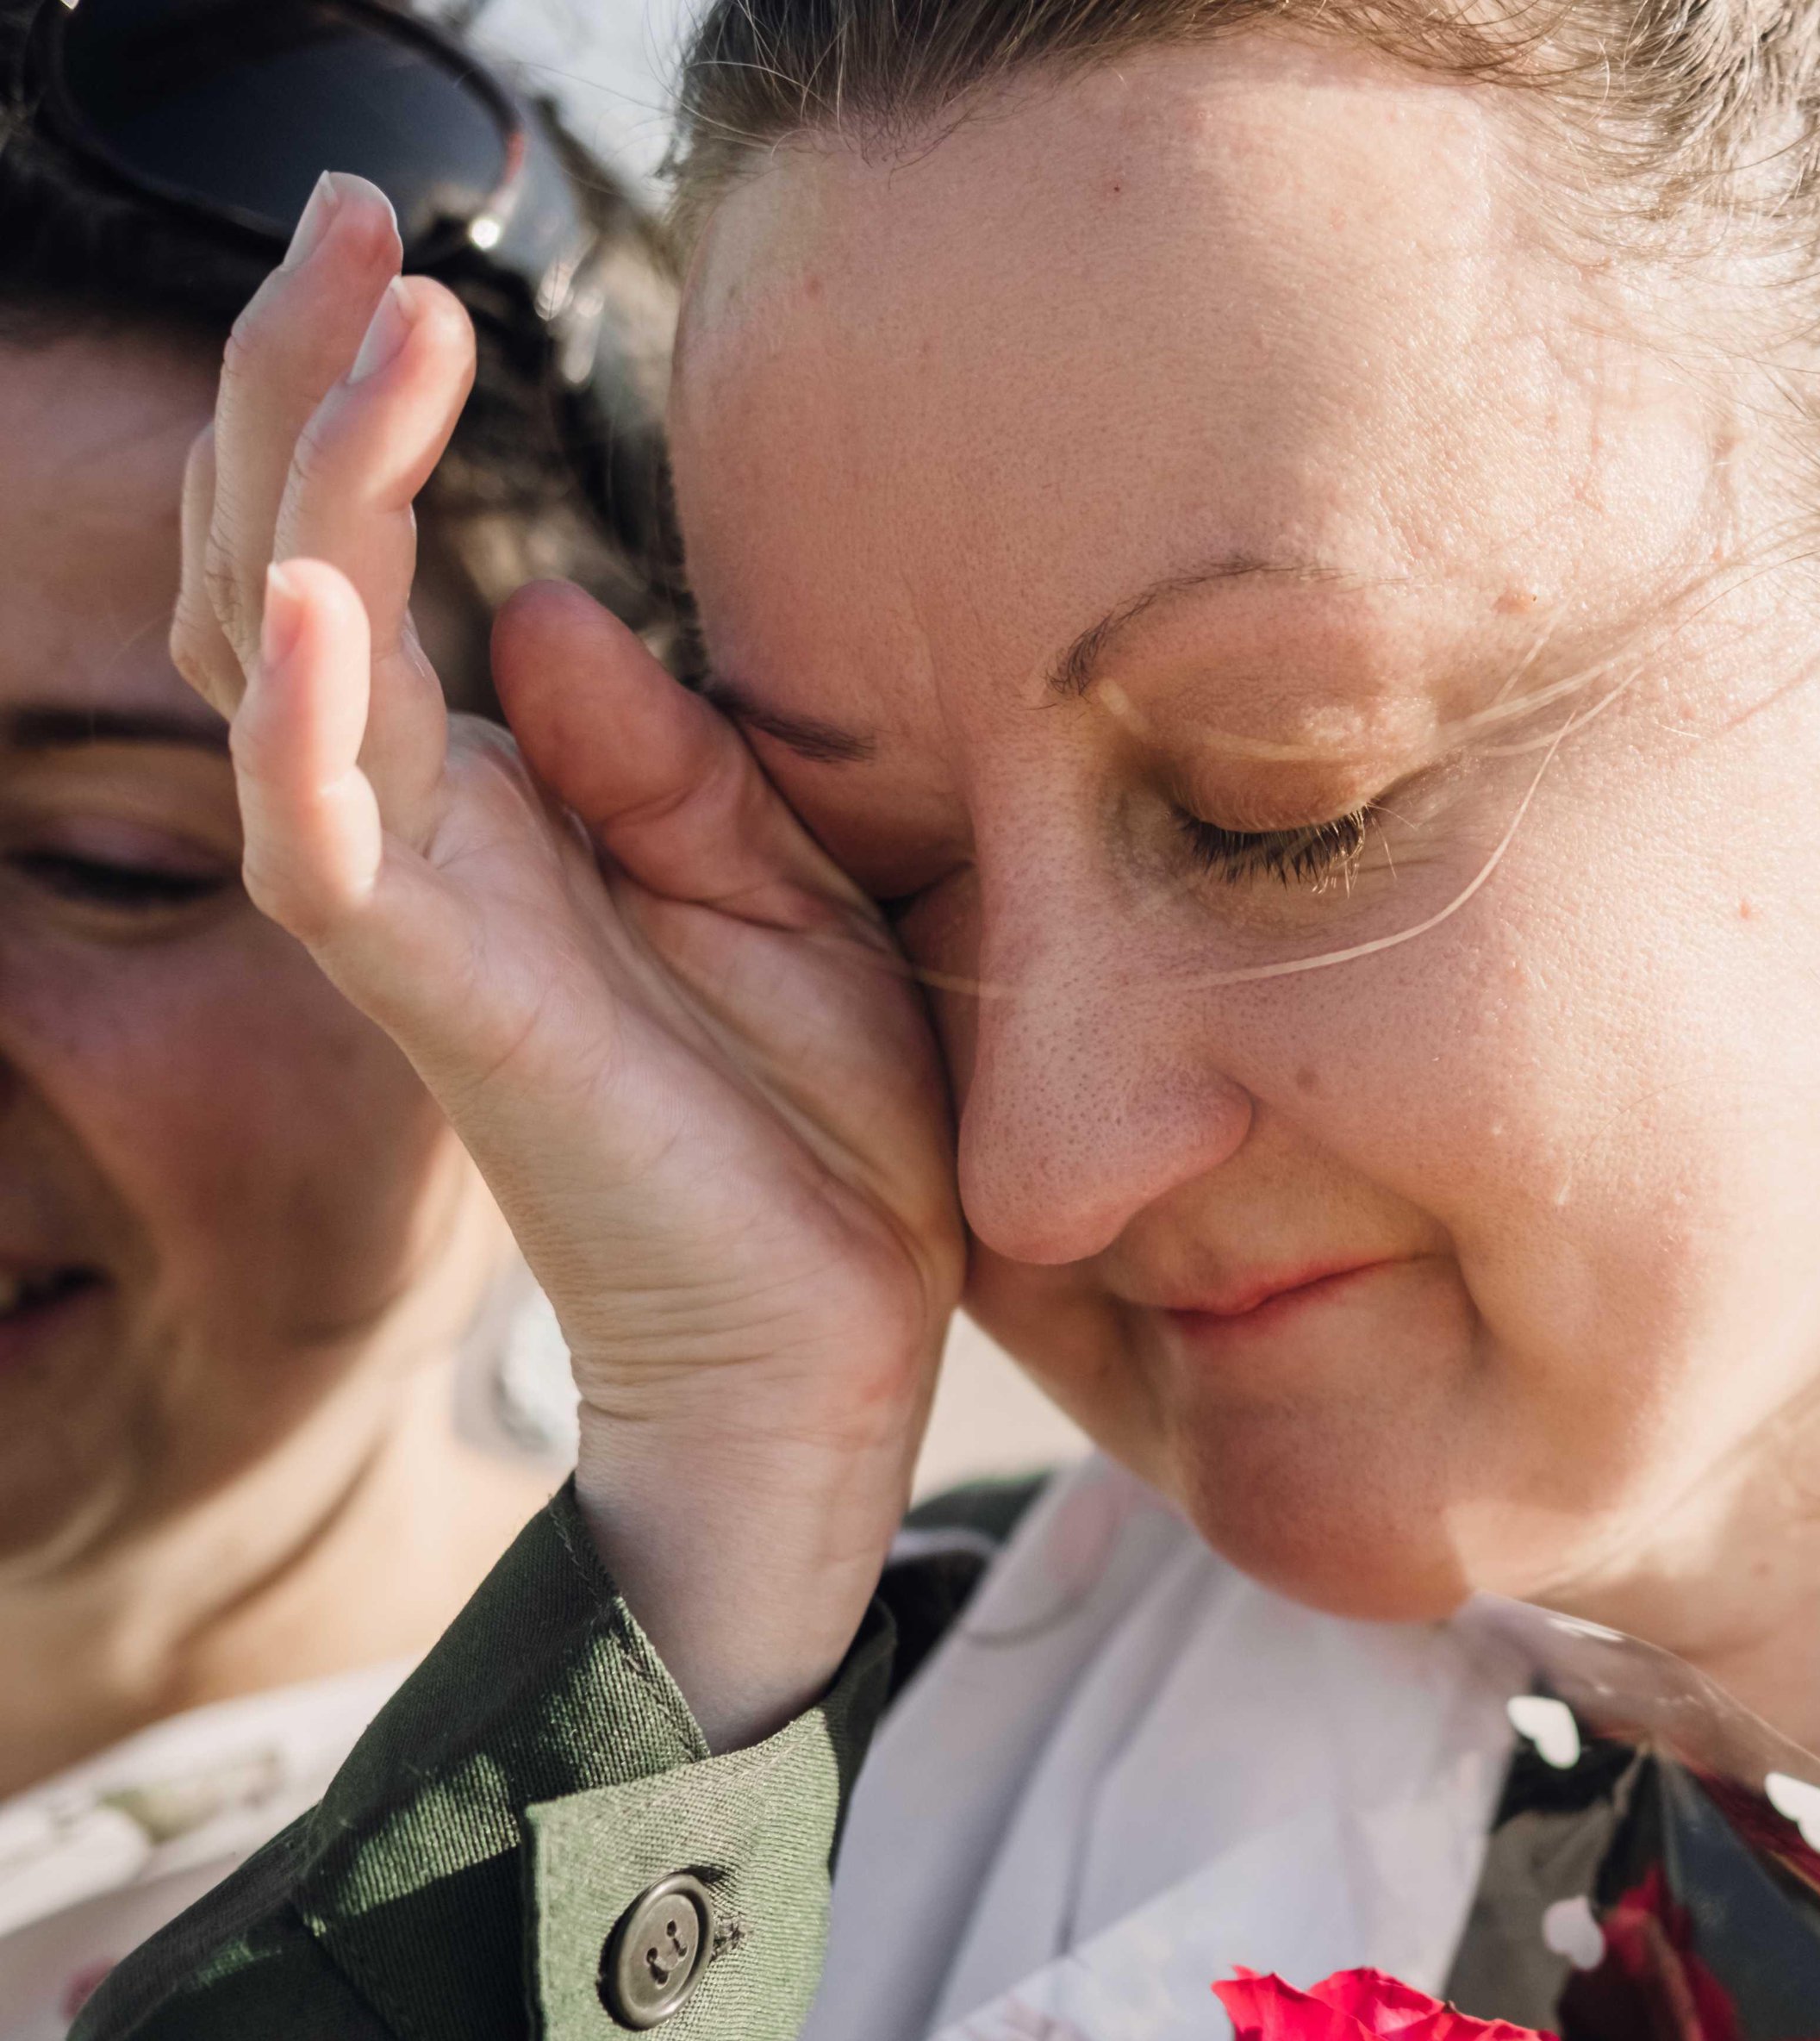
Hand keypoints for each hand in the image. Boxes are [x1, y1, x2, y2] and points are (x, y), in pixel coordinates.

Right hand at [177, 177, 963, 1746]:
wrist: (827, 1338)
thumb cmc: (806, 1123)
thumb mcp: (779, 887)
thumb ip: (670, 753)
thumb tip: (557, 607)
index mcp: (508, 799)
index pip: (376, 564)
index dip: (361, 409)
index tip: (402, 253)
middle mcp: (431, 837)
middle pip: (292, 569)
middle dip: (300, 387)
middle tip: (338, 214)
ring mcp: (422, 918)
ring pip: (284, 664)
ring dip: (305, 483)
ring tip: (346, 319)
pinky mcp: (451, 1008)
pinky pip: (331, 847)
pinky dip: (311, 721)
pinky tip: (323, 596)